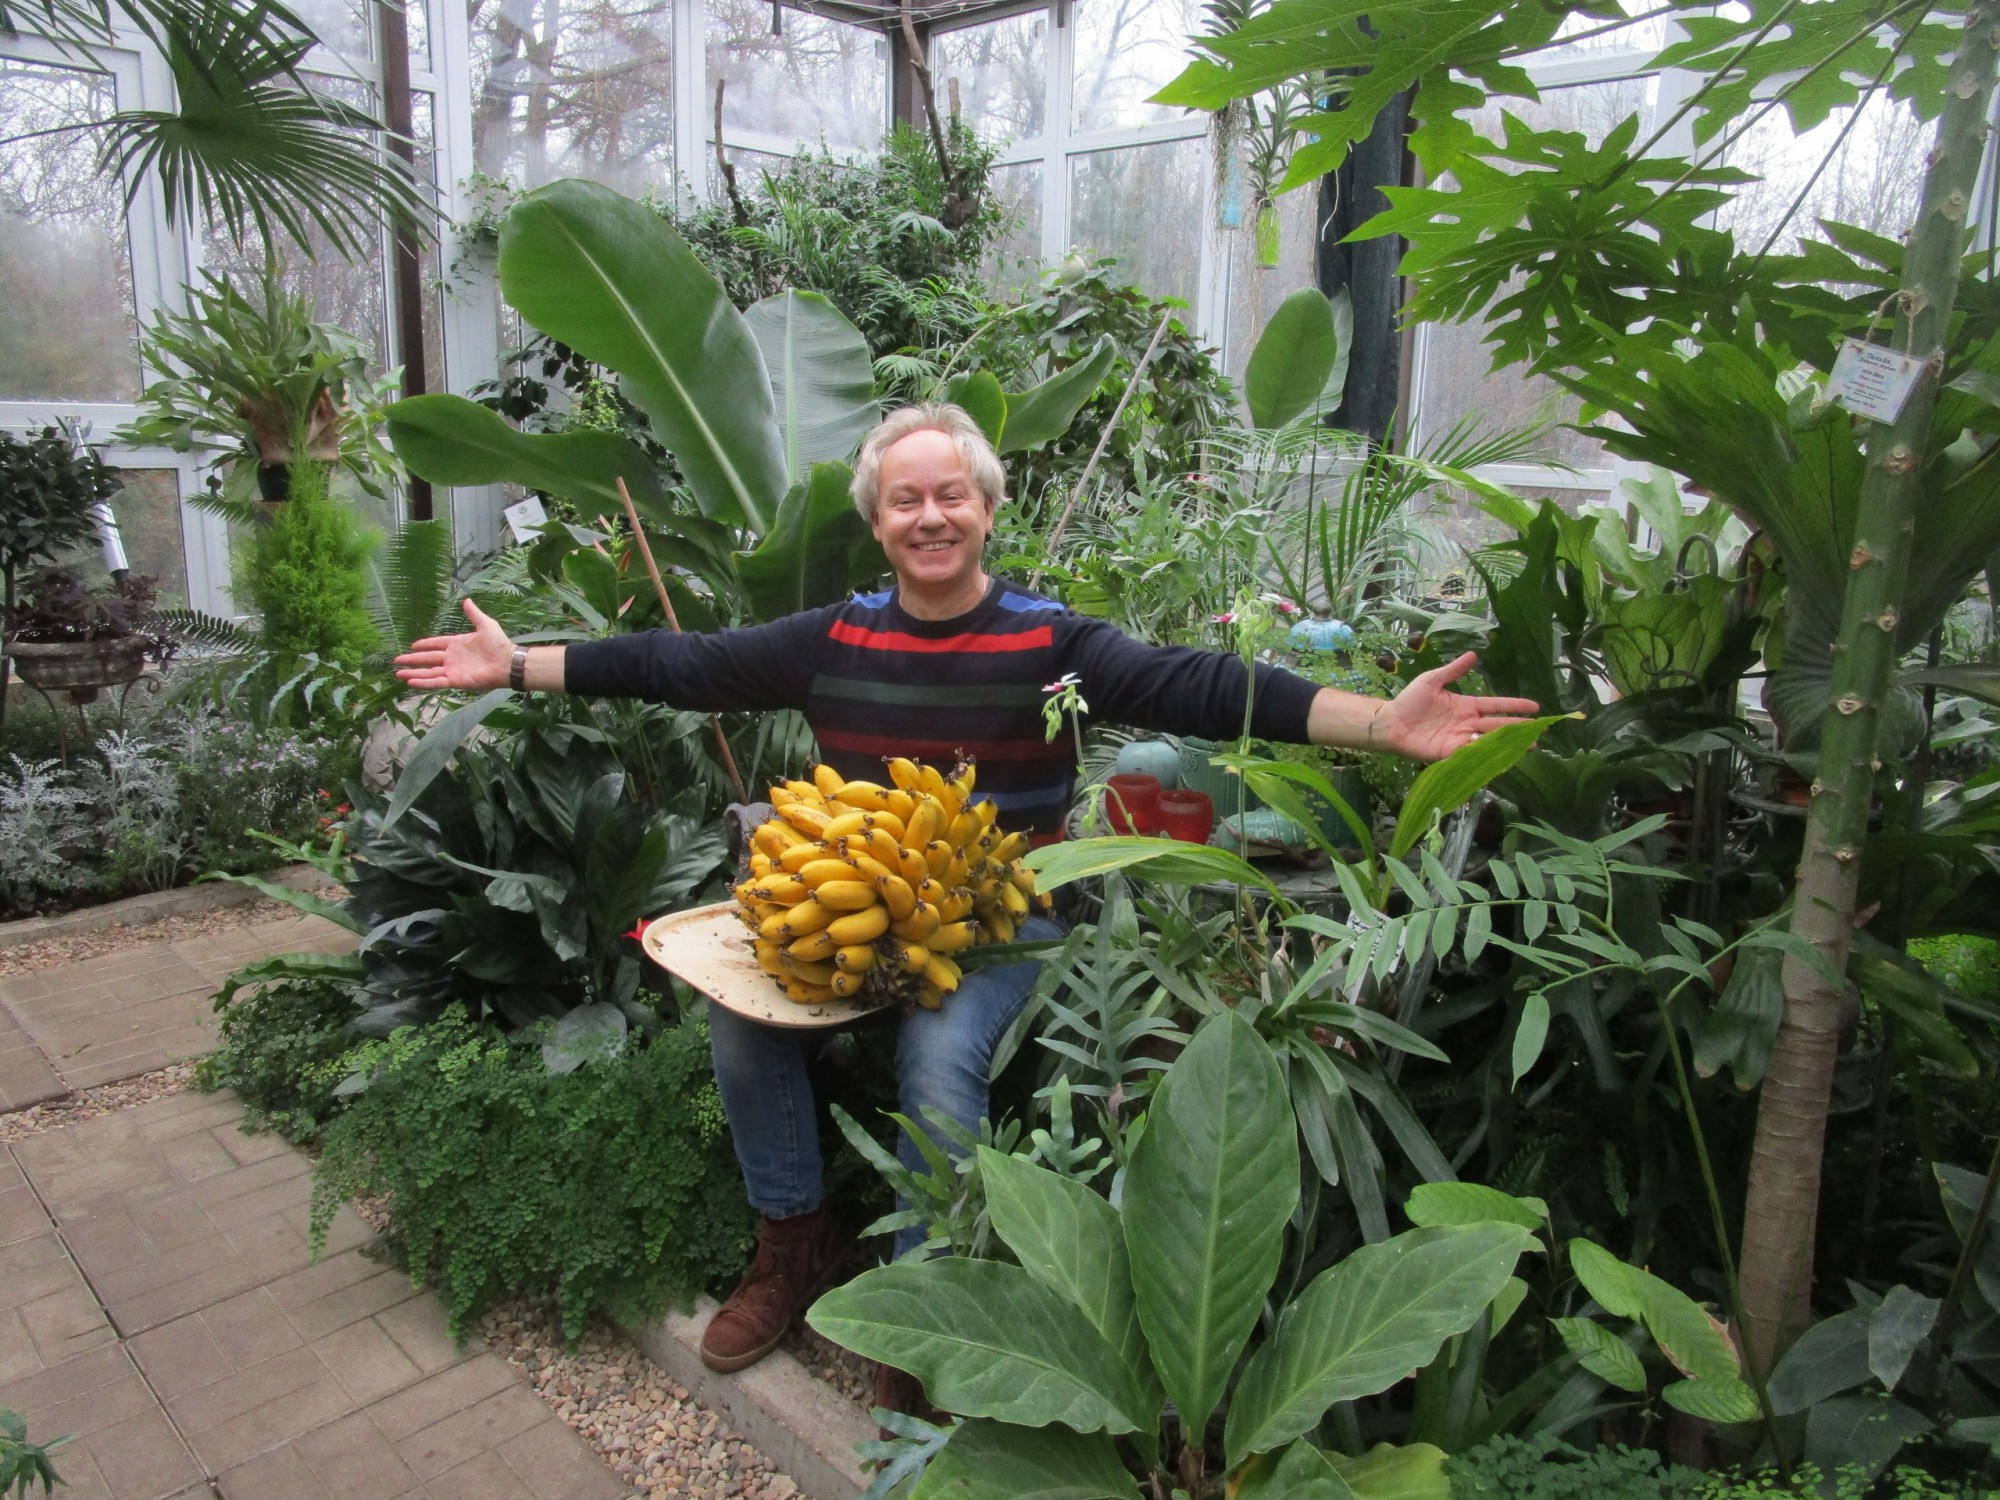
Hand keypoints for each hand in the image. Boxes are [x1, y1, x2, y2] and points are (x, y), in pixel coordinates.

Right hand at [394, 598, 513, 691]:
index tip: (413, 645)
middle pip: (428, 658)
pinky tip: (410, 682)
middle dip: (413, 660)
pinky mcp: (455, 680)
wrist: (506, 662)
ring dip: (414, 672)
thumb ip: (474, 614)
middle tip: (398, 660)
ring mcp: (453, 670)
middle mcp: (452, 657)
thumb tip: (467, 600)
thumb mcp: (485, 624)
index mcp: (458, 644)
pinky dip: (423, 682)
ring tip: (398, 673)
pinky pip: (436, 681)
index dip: (425, 645)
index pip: (437, 644)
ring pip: (428, 671)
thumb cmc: (498, 644)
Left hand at [1376, 652, 1540, 762]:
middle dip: (1519, 728)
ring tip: (1530, 747)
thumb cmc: (1410, 700)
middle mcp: (1467, 723)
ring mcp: (1460, 738)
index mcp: (1466, 705)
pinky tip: (1503, 759)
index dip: (1514, 706)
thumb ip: (1453, 670)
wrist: (1390, 722)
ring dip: (1508, 744)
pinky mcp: (1450, 752)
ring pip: (1489, 741)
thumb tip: (1474, 655)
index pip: (1496, 705)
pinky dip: (1487, 756)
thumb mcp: (1432, 680)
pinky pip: (1472, 754)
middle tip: (1541, 731)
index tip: (1535, 707)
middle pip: (1498, 725)